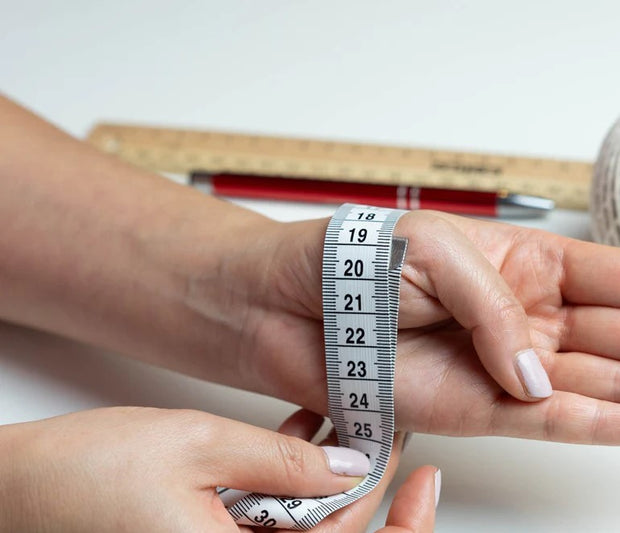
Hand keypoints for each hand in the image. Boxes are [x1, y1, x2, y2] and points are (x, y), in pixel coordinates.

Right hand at [0, 406, 436, 531]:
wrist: (24, 487)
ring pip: (306, 528)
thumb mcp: (196, 447)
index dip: (400, 524)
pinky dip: (291, 481)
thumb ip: (280, 462)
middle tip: (386, 429)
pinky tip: (299, 437)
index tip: (420, 477)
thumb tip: (349, 469)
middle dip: (367, 485)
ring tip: (346, 423)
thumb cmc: (89, 473)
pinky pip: (272, 520)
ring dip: (329, 478)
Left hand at [221, 210, 619, 443]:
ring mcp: (496, 365)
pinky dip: (591, 424)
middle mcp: (517, 317)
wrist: (286, 306)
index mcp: (517, 263)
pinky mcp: (469, 406)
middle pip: (614, 334)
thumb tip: (535, 371)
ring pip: (590, 383)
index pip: (611, 278)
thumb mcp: (436, 251)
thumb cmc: (349, 262)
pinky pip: (544, 421)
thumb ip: (495, 307)